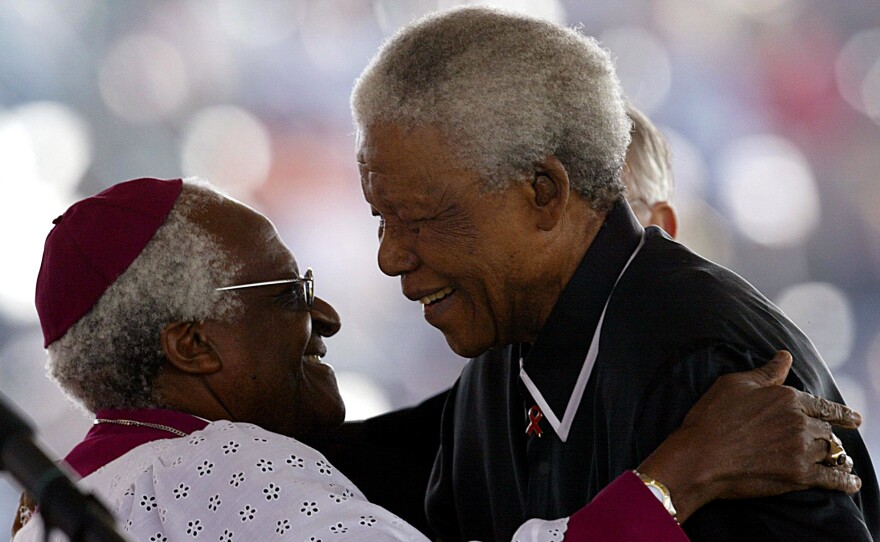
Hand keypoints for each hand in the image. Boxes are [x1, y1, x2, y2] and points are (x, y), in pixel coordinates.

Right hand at [638, 350, 861, 522]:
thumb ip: (766, 373)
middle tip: (830, 442)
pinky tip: (851, 482)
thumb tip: (785, 356)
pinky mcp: (798, 476)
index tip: (854, 419)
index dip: (842, 413)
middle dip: (828, 435)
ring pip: (832, 452)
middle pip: (827, 430)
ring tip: (843, 461)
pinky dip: (845, 481)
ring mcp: (801, 450)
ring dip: (837, 456)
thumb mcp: (734, 385)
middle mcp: (800, 422)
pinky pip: (833, 479)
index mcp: (787, 397)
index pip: (824, 405)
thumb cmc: (711, 418)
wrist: (700, 457)